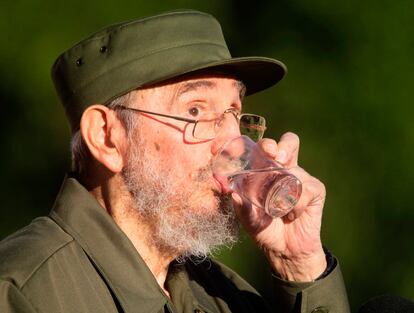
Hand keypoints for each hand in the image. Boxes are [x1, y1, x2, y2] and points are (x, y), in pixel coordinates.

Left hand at [232, 132, 326, 281]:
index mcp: (266, 170)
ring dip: (287, 190)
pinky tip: (291, 216)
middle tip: (276, 157)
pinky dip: (297, 205)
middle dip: (282, 146)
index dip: (264, 143)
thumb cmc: (264, 229)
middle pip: (289, 143)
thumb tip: (232, 192)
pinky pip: (307, 190)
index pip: (266, 148)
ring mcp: (301, 178)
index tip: (259, 150)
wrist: (285, 250)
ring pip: (298, 169)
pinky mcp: (315, 191)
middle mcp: (285, 169)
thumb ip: (240, 205)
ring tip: (280, 209)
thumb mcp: (247, 218)